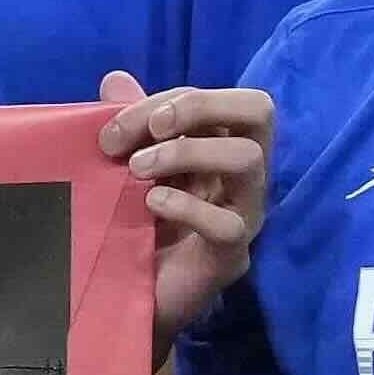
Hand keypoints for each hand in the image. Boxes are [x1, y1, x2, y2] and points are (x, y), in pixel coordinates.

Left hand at [100, 76, 271, 356]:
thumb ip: (129, 126)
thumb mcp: (128, 168)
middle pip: (259, 112)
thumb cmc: (137, 224)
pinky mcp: (230, 256)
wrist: (128, 296)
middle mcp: (244, 175)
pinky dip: (186, 205)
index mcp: (224, 146)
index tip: (115, 126)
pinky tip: (151, 205)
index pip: (221, 99)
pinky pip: (228, 224)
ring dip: (186, 152)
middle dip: (198, 107)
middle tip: (149, 128)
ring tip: (138, 170)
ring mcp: (245, 215)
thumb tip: (114, 79)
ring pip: (248, 160)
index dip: (171, 99)